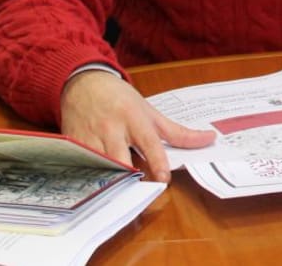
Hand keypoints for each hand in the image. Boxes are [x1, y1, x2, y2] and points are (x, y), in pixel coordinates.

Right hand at [60, 70, 215, 182]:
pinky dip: (88, 177)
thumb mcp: (150, 111)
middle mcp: (112, 128)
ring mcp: (90, 138)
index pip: (149, 143)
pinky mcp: (73, 145)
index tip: (163, 178)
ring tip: (117, 197)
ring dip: (108, 181)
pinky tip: (93, 188)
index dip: (157, 161)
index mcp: (134, 119)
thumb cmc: (121, 99)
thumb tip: (208, 139)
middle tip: (137, 195)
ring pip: (99, 165)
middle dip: (127, 176)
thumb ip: (176, 131)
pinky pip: (80, 165)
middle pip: (119, 158)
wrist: (84, 83)